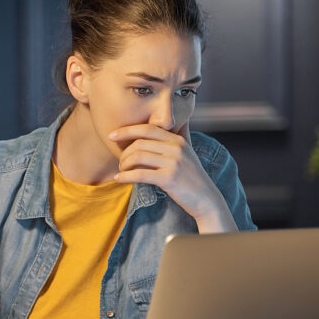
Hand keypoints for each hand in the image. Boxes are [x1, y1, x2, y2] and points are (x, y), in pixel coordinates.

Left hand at [109, 122, 235, 231]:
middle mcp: (176, 148)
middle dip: (124, 153)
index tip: (112, 135)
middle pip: (139, 143)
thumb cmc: (192, 177)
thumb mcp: (188, 152)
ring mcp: (173, 163)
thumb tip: (180, 119)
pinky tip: (119, 179)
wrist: (206, 199)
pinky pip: (139, 174)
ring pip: (137, 157)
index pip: (147, 129)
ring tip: (121, 171)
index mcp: (177, 140)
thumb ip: (181, 135)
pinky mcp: (169, 179)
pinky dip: (125, 176)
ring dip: (124, 164)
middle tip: (120, 162)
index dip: (126, 130)